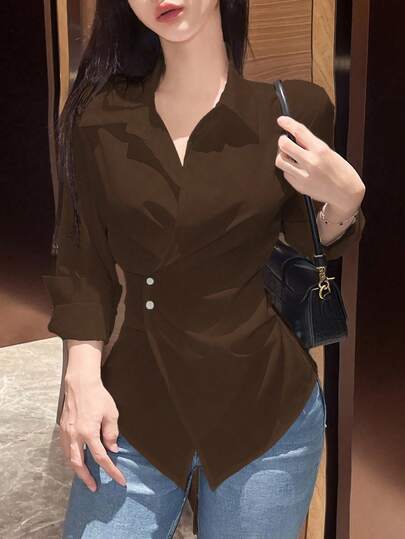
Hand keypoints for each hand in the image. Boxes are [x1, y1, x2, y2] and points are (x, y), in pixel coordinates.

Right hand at [60, 371, 126, 491]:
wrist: (80, 384)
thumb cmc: (98, 396)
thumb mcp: (111, 414)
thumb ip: (111, 434)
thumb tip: (112, 449)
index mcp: (88, 432)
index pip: (101, 457)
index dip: (111, 470)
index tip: (119, 479)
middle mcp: (75, 435)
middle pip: (79, 464)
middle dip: (87, 478)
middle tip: (95, 487)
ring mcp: (66, 432)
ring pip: (69, 458)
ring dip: (77, 470)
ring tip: (86, 476)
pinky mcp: (62, 428)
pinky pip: (66, 449)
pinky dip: (71, 458)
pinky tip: (78, 459)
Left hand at [275, 115, 364, 212]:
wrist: (346, 193)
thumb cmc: (341, 171)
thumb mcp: (330, 152)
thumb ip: (311, 145)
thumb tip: (295, 138)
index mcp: (321, 150)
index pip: (299, 131)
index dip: (288, 123)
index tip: (281, 120)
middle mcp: (311, 162)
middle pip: (284, 145)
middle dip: (282, 140)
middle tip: (284, 140)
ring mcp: (303, 175)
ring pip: (280, 160)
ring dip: (282, 155)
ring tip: (289, 155)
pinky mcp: (299, 186)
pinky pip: (286, 173)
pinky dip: (288, 169)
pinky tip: (296, 168)